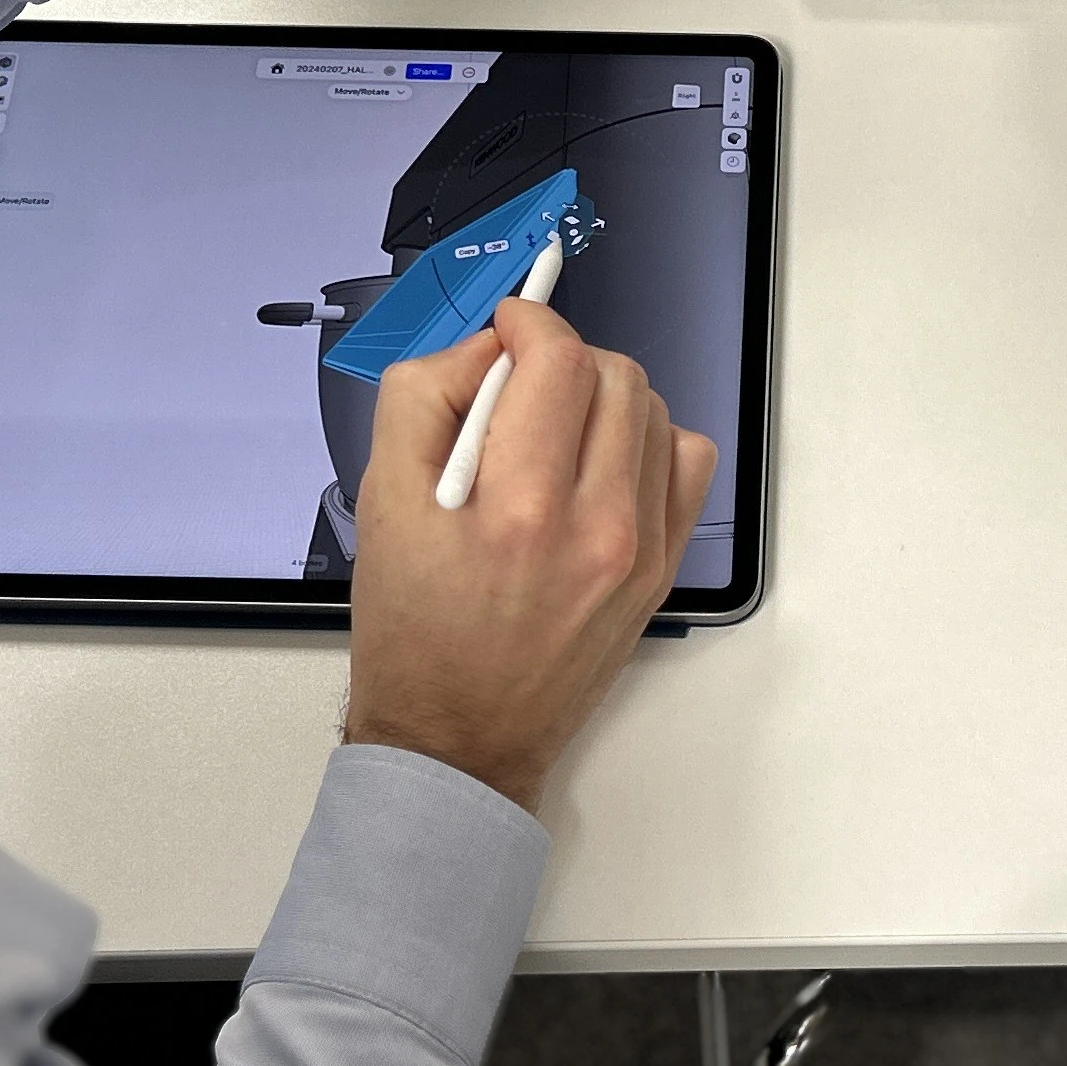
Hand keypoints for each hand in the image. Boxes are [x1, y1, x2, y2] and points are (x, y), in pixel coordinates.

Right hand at [340, 298, 716, 814]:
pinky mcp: (662, 572)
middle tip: (515, 390)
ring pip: (654, 411)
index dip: (528, 323)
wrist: (457, 742)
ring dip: (603, 398)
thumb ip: (423, 398)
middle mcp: (596, 531)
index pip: (557, 360)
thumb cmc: (414, 636)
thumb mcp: (381, 504)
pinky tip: (598, 466)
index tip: (508, 328)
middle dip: (562, 359)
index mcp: (520, 512)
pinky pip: (685, 464)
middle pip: (615, 375)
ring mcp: (640, 554)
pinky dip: (646, 443)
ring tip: (551, 434)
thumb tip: (485, 346)